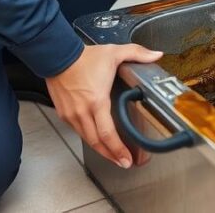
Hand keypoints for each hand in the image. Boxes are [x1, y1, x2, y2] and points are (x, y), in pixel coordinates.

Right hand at [46, 44, 162, 167]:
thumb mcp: (114, 52)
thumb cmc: (84, 57)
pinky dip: (89, 138)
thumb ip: (137, 53)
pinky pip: (78, 131)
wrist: (58, 55)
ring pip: (87, 139)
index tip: (127, 159)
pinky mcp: (64, 114)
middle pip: (97, 143)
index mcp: (97, 101)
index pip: (107, 134)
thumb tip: (156, 55)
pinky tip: (97, 139)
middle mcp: (83, 112)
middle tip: (124, 163)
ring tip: (112, 155)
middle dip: (112, 156)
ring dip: (100, 150)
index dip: (118, 149)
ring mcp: (72, 114)